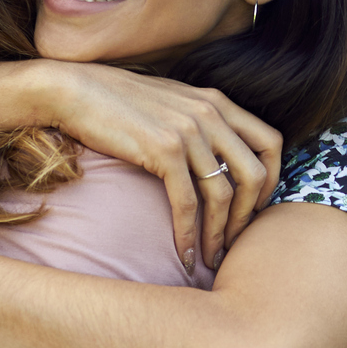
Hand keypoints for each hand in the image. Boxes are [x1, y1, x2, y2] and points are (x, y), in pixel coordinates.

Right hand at [37, 62, 282, 267]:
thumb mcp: (172, 103)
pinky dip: (188, 234)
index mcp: (218, 102)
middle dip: (249, 215)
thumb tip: (215, 159)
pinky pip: (187, 203)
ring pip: (223, 194)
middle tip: (234, 241)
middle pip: (256, 174)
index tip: (255, 207)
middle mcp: (210, 114)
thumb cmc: (118, 102)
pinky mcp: (163, 149)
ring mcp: (189, 130)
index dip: (272, 180)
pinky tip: (184, 254)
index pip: (271, 142)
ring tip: (210, 257)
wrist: (73, 90)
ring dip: (218, 233)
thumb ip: (200, 122)